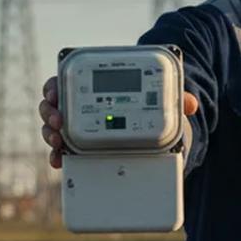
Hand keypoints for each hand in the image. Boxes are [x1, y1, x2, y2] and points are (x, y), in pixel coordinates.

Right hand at [38, 77, 199, 169]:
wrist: (150, 128)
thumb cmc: (149, 105)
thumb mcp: (161, 98)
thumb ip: (174, 97)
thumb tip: (190, 104)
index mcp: (93, 85)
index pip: (64, 80)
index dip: (54, 86)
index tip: (56, 92)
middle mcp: (79, 105)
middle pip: (52, 105)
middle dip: (50, 112)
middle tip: (59, 121)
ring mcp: (76, 127)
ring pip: (52, 127)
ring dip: (50, 134)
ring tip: (58, 142)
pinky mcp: (78, 147)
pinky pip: (62, 150)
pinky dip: (58, 155)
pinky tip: (60, 160)